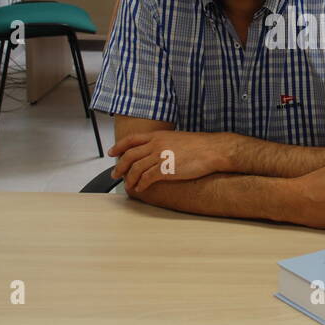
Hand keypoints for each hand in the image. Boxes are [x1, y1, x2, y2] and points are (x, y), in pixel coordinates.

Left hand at [110, 131, 231, 193]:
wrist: (212, 150)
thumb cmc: (199, 145)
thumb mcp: (176, 138)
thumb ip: (163, 143)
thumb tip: (157, 151)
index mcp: (157, 135)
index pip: (131, 140)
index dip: (119, 147)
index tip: (112, 153)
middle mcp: (156, 144)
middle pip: (130, 155)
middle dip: (119, 166)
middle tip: (115, 174)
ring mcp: (160, 156)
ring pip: (136, 168)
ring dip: (129, 178)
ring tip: (128, 185)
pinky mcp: (166, 169)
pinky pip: (147, 178)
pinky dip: (141, 184)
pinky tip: (140, 188)